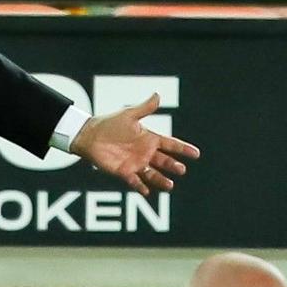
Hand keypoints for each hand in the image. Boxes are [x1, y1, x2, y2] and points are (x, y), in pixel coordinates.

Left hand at [72, 94, 199, 194]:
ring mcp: (136, 163)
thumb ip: (145, 108)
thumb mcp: (129, 115)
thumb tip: (158, 95)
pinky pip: (135, 182)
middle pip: (164, 161)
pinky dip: (141, 187)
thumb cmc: (109, 123)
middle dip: (173, 166)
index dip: (183, 149)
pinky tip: (147, 191)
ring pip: (153, 174)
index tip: (196, 153)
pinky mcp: (124, 172)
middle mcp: (145, 153)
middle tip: (181, 169)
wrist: (89, 135)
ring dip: (161, 180)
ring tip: (170, 185)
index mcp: (149, 138)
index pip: (170, 144)